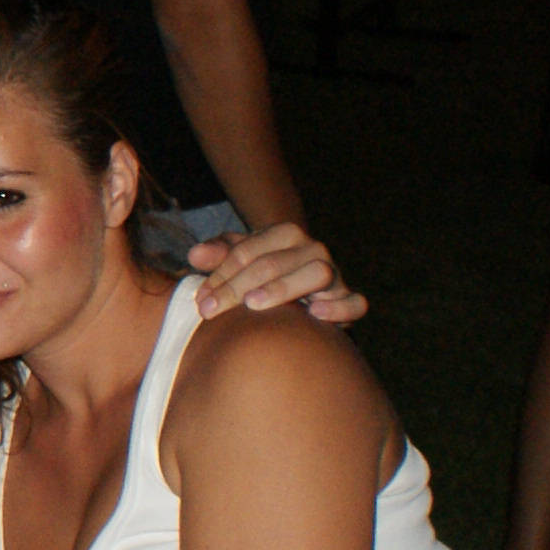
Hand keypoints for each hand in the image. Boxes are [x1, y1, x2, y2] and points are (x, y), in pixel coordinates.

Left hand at [190, 222, 368, 324]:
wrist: (303, 290)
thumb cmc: (265, 273)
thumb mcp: (240, 258)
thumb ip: (218, 253)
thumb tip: (194, 255)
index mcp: (285, 235)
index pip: (248, 251)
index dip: (221, 275)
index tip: (200, 300)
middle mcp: (312, 250)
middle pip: (275, 263)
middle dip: (238, 286)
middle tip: (211, 310)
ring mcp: (334, 275)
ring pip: (318, 274)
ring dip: (284, 288)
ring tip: (255, 305)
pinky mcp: (349, 299)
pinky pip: (355, 303)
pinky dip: (340, 307)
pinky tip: (315, 314)